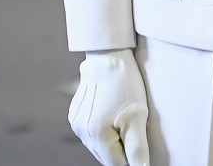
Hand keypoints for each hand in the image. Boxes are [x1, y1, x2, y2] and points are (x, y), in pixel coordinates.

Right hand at [68, 49, 150, 165]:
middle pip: (105, 156)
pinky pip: (90, 134)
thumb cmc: (126, 85)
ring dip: (110, 140)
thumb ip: (137, 148)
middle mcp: (81, 132)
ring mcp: (76, 124)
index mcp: (96, 134)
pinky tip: (110, 112)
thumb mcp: (138, 116)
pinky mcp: (74, 116)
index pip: (116, 164)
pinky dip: (101, 130)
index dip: (130, 156)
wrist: (108, 57)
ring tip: (120, 116)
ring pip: (98, 146)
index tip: (137, 137)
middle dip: (120, 148)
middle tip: (130, 124)